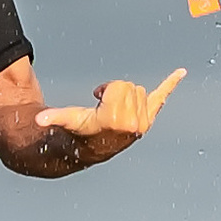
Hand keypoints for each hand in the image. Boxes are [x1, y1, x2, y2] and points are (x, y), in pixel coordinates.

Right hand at [39, 67, 186, 157]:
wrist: (92, 147)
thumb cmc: (80, 130)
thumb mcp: (69, 120)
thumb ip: (54, 117)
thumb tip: (39, 120)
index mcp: (118, 120)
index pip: (120, 86)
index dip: (106, 90)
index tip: (98, 100)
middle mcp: (136, 123)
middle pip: (131, 86)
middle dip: (116, 92)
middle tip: (106, 107)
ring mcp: (145, 122)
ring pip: (139, 90)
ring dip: (126, 96)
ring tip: (115, 110)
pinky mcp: (150, 117)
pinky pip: (162, 97)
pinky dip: (171, 83)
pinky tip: (181, 72)